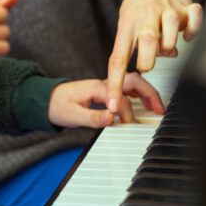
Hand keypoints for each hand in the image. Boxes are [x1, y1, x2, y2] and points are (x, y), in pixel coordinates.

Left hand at [48, 72, 163, 127]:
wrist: (46, 100)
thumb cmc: (57, 106)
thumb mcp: (72, 115)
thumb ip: (92, 117)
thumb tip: (111, 118)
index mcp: (96, 87)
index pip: (120, 97)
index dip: (126, 112)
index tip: (128, 124)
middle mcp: (104, 84)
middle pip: (133, 81)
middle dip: (148, 94)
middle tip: (159, 109)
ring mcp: (106, 86)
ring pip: (133, 84)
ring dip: (147, 93)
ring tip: (158, 108)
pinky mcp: (106, 91)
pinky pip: (127, 89)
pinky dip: (140, 96)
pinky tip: (145, 105)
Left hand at [106, 0, 202, 115]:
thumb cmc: (139, 2)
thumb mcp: (127, 22)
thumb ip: (134, 46)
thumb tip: (149, 68)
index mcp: (126, 25)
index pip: (117, 59)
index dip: (115, 85)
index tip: (112, 106)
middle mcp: (145, 17)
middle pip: (147, 44)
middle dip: (150, 61)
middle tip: (150, 61)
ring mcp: (166, 10)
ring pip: (172, 35)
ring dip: (172, 45)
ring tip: (169, 39)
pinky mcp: (186, 5)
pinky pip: (193, 23)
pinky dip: (193, 31)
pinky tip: (187, 29)